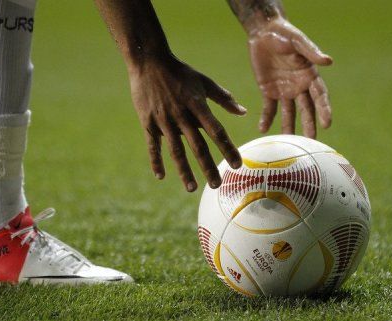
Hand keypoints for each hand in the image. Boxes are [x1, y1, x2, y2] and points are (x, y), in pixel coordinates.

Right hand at [128, 56, 246, 191]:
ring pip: (176, 150)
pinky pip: (153, 146)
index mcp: (198, 105)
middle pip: (197, 146)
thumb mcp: (204, 82)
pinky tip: (161, 176)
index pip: (217, 132)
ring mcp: (164, 120)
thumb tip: (243, 112)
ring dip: (184, 170)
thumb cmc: (180, 71)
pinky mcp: (148, 123)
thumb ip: (224, 98)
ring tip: (191, 188)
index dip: (227, 149)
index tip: (237, 165)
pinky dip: (156, 161)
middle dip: (208, 167)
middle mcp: (182, 115)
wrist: (149, 61)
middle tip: (216, 185)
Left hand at [248, 18, 332, 137]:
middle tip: (311, 140)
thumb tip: (328, 61)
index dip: (324, 110)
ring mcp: (284, 90)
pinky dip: (266, 119)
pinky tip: (263, 130)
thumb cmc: (285, 34)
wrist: (264, 33)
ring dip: (288, 126)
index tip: (326, 123)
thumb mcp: (298, 41)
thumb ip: (311, 52)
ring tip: (288, 141)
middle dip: (309, 124)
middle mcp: (299, 86)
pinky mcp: (268, 91)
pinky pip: (268, 108)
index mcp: (309, 75)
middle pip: (306, 109)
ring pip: (288, 112)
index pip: (320, 96)